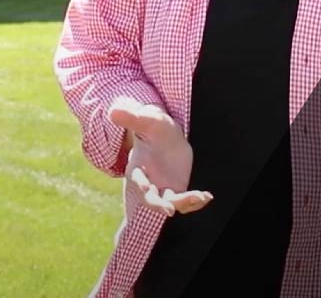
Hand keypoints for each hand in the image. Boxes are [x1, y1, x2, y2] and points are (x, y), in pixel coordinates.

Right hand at [108, 96, 213, 217]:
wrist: (166, 136)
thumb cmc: (153, 126)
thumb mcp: (145, 120)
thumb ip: (131, 118)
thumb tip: (114, 111)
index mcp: (137, 168)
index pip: (137, 179)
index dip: (141, 184)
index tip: (147, 187)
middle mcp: (149, 183)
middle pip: (151, 200)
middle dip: (158, 205)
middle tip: (170, 209)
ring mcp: (163, 188)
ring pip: (171, 203)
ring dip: (184, 203)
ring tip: (201, 197)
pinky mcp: (177, 190)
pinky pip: (184, 201)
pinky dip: (195, 202)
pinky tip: (207, 196)